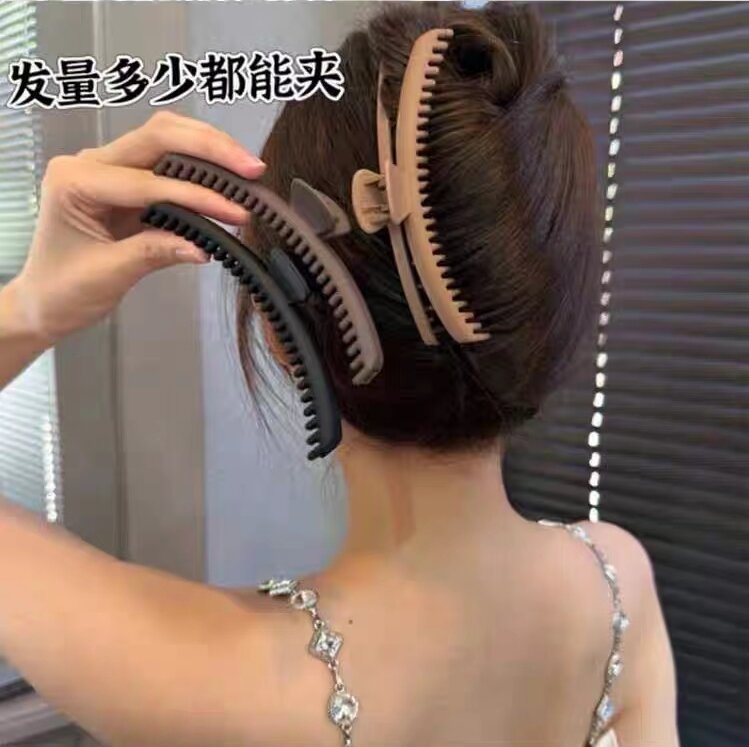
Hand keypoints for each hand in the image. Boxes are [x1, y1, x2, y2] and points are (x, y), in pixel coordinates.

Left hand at [7, 110, 264, 344]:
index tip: (234, 212)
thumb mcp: (109, 274)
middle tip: (251, 169)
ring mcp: (109, 168)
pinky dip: (201, 166)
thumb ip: (154, 252)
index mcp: (75, 181)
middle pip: (159, 135)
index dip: (196, 196)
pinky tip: (227, 180)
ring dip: (209, 148)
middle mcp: (90, 163)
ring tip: (247, 168)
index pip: (147, 181)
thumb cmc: (63, 288)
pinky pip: (169, 162)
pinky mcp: (128, 181)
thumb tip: (201, 247)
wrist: (45, 300)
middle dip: (210, 149)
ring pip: (166, 138)